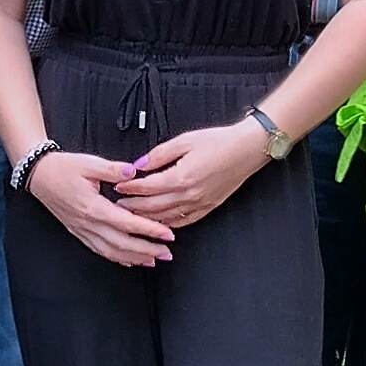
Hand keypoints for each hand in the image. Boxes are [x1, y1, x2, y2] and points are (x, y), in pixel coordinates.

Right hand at [26, 147, 175, 267]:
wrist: (39, 175)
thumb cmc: (62, 168)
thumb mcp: (89, 163)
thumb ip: (113, 169)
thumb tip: (133, 172)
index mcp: (93, 207)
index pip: (127, 223)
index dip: (149, 230)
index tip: (167, 234)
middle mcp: (88, 223)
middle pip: (122, 244)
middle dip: (147, 250)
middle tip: (166, 252)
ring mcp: (83, 230)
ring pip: (111, 252)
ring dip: (134, 258)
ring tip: (153, 260)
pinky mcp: (79, 232)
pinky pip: (99, 250)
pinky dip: (117, 258)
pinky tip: (128, 260)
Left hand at [109, 119, 266, 229]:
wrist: (247, 150)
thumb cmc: (220, 142)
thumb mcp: (185, 140)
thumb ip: (159, 154)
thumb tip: (139, 164)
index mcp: (181, 177)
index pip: (146, 187)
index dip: (129, 188)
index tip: (118, 186)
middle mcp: (189, 194)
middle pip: (152, 206)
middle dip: (132, 206)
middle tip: (118, 204)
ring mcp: (198, 204)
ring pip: (165, 218)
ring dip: (146, 218)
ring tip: (132, 215)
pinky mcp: (207, 208)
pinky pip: (182, 222)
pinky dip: (166, 224)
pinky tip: (157, 222)